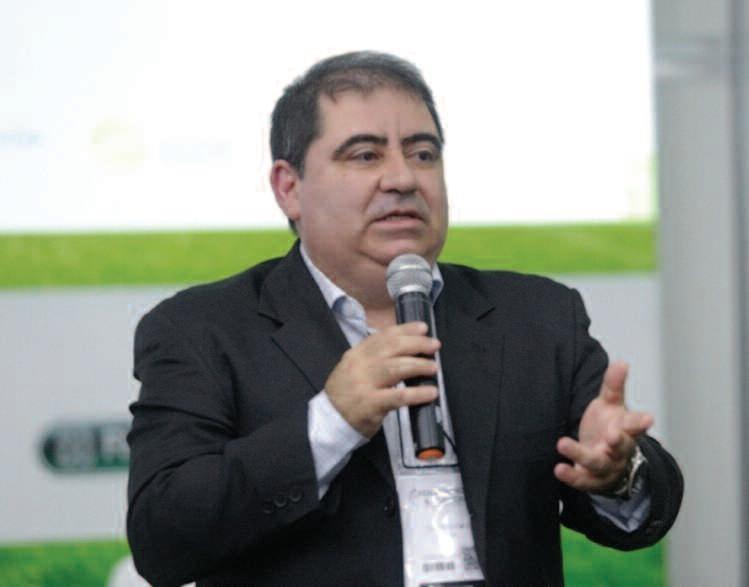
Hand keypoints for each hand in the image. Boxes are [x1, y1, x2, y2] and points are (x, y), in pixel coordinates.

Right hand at [325, 321, 439, 437]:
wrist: (329, 421)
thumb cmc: (346, 394)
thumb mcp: (354, 368)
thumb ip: (374, 357)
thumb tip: (407, 347)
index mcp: (356, 354)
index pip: (383, 336)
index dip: (405, 330)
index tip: (423, 327)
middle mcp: (359, 365)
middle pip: (392, 347)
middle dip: (417, 344)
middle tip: (434, 345)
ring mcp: (364, 385)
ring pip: (396, 368)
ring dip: (419, 365)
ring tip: (433, 367)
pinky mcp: (370, 404)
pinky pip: (398, 396)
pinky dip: (417, 393)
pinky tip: (431, 392)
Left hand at [554, 361, 652, 492]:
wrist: (606, 458)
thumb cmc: (609, 426)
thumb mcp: (610, 404)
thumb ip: (614, 385)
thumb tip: (621, 362)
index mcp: (626, 429)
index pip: (635, 425)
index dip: (640, 422)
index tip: (647, 419)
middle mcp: (620, 450)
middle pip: (622, 447)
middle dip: (618, 442)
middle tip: (612, 435)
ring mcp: (607, 466)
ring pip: (598, 463)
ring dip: (580, 454)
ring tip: (562, 443)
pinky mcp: (591, 479)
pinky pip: (582, 480)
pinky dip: (571, 476)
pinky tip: (558, 469)